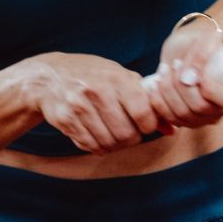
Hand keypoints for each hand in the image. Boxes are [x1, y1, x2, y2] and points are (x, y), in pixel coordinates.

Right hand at [27, 53, 162, 154]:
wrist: (50, 76)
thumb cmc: (94, 75)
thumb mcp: (121, 78)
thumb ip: (147, 100)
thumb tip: (172, 130)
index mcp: (116, 78)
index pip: (143, 114)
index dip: (149, 125)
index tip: (145, 124)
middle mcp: (98, 92)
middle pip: (127, 134)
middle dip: (132, 138)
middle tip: (129, 131)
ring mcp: (79, 107)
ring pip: (110, 143)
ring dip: (116, 144)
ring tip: (113, 133)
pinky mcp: (66, 121)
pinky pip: (91, 146)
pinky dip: (98, 146)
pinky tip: (97, 134)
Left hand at [143, 19, 222, 129]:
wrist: (191, 49)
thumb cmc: (205, 43)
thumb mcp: (207, 40)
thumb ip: (202, 54)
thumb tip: (188, 78)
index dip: (212, 90)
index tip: (199, 72)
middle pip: (200, 108)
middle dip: (182, 86)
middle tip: (175, 64)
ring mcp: (205, 117)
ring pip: (183, 115)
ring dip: (168, 91)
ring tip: (164, 70)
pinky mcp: (186, 120)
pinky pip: (170, 118)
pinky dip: (159, 102)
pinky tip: (155, 85)